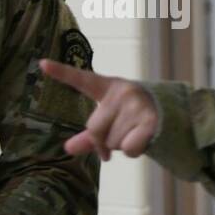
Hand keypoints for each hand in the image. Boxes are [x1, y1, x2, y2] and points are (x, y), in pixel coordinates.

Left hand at [38, 58, 156, 160]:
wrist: (173, 117)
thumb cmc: (135, 119)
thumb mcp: (112, 121)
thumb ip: (90, 136)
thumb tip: (67, 149)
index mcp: (109, 88)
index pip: (82, 80)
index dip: (61, 72)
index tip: (41, 63)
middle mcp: (122, 91)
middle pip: (94, 128)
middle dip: (104, 142)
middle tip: (119, 136)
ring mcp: (136, 104)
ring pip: (113, 142)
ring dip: (122, 146)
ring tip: (135, 133)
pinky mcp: (149, 120)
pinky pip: (129, 148)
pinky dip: (134, 151)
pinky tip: (143, 140)